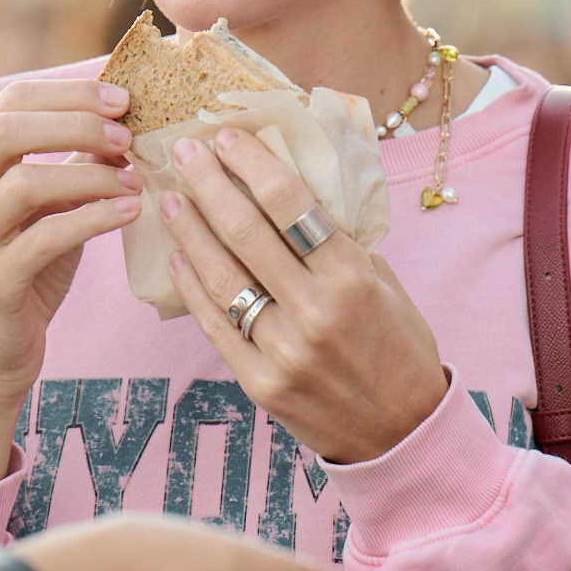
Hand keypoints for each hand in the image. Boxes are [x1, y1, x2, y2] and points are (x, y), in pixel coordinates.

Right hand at [0, 79, 142, 488]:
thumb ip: (72, 164)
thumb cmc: (27, 275)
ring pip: (24, 182)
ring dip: (89, 173)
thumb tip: (123, 117)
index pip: (9, 101)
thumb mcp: (48, 211)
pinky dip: (90, 218)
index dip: (69, 93)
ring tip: (135, 179)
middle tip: (128, 133)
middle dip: (76, 121)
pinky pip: (41, 239)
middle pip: (8, 130)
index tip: (124, 98)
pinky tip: (129, 213)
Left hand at [161, 129, 447, 463]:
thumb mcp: (386, 286)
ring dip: (189, 230)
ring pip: (222, 276)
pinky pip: (215, 325)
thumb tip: (291, 193)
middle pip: (247, 232)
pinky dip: (191, 287)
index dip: (253, 164)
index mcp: (353, 278)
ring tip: (169, 197)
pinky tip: (176, 256)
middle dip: (210, 183)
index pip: (291, 204)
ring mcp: (283, 351)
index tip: (226, 136)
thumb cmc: (398, 347)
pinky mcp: (259, 383)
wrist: (401, 434)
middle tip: (183, 151)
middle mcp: (315, 311)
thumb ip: (341, 244)